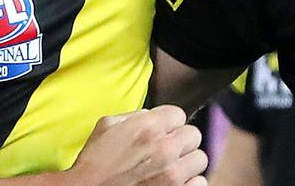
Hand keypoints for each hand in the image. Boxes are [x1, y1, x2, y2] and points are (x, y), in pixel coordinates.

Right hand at [66, 105, 205, 185]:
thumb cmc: (94, 163)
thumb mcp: (107, 126)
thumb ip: (135, 116)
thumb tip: (152, 116)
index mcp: (149, 127)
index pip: (179, 114)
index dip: (169, 123)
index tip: (161, 131)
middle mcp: (166, 148)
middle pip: (193, 135)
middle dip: (180, 141)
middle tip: (167, 150)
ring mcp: (174, 174)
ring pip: (200, 159)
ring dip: (187, 162)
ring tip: (171, 167)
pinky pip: (199, 182)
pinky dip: (189, 182)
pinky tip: (174, 182)